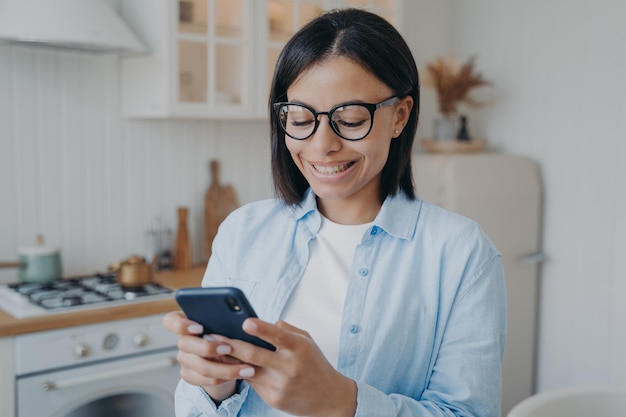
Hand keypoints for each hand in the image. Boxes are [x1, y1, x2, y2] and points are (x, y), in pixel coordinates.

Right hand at [162, 311, 255, 402]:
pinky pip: (205, 380)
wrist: (227, 352)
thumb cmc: (227, 329)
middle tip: (229, 348)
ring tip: (247, 367)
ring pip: (200, 366)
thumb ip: (227, 318)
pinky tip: (241, 374)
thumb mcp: (227, 320)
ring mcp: (184, 359)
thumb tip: (243, 320)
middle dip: (209, 348)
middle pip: (185, 345)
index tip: (199, 327)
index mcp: (186, 321)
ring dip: (226, 368)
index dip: (181, 325)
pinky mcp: (190, 375)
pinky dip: (225, 378)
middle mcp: (182, 340)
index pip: (171, 321)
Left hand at [217, 318, 356, 416]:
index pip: (278, 335)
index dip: (261, 328)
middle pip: (254, 355)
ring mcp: (280, 385)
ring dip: (230, 360)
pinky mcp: (273, 399)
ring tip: (215, 350)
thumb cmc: (315, 364)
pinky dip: (242, 373)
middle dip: (231, 345)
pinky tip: (230, 366)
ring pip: (248, 370)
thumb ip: (285, 330)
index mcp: (299, 348)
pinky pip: (252, 383)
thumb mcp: (307, 341)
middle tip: (213, 336)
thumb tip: (260, 324)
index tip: (245, 322)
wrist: (329, 398)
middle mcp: (289, 366)